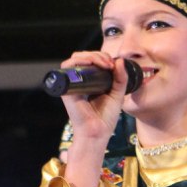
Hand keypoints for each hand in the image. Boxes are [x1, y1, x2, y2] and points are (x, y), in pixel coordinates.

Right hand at [58, 51, 132, 186]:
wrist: (97, 132)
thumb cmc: (106, 118)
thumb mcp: (117, 94)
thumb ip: (120, 78)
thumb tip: (120, 60)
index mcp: (90, 82)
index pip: (92, 61)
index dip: (102, 57)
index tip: (113, 64)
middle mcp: (79, 81)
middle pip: (83, 57)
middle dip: (97, 55)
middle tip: (109, 63)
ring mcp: (72, 84)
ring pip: (75, 59)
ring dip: (89, 56)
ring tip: (102, 63)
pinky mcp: (66, 88)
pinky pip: (67, 68)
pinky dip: (78, 61)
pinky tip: (90, 63)